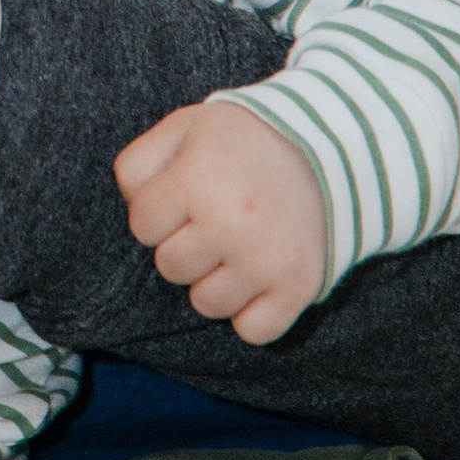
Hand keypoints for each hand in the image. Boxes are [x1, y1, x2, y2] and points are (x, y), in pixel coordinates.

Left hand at [115, 96, 328, 342]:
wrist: (326, 148)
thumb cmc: (240, 142)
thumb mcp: (183, 128)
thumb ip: (138, 163)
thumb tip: (133, 209)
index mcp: (195, 180)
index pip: (141, 226)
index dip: (159, 211)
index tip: (186, 194)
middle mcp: (230, 223)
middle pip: (170, 267)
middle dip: (185, 244)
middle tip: (216, 219)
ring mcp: (265, 260)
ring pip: (207, 304)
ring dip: (215, 281)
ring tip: (237, 246)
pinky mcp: (298, 286)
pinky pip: (253, 331)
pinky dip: (252, 313)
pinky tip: (258, 279)